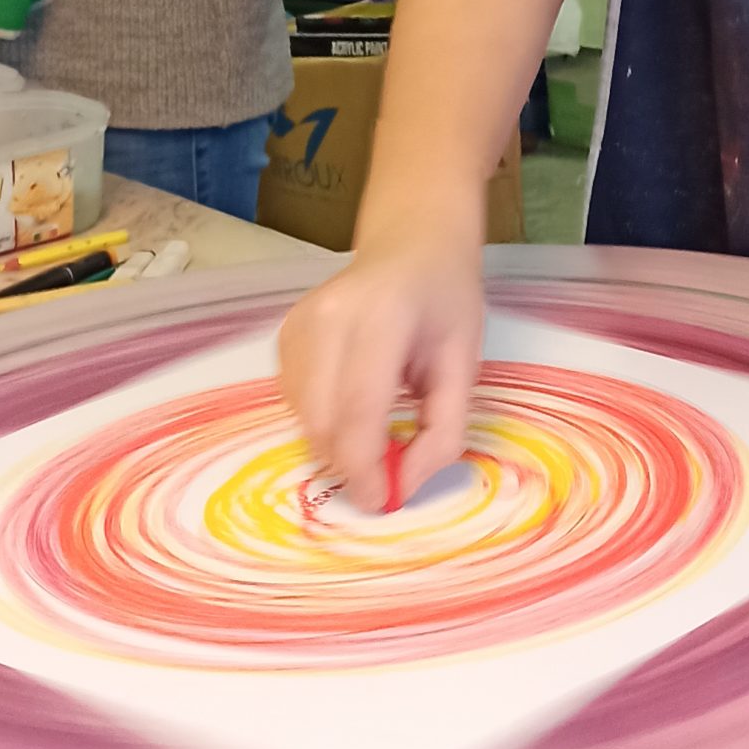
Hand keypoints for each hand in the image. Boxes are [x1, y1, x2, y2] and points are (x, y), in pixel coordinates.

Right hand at [278, 242, 483, 514]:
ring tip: (375, 429)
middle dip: (348, 464)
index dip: (364, 468)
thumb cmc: (446, 304)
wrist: (412, 247)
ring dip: (335, 445)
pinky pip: (293, 401)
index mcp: (383, 317)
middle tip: (382, 478)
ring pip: (302, 417)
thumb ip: (440, 434)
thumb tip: (400, 489)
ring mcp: (298, 323)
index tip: (381, 501)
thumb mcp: (464, 367)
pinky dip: (322, 421)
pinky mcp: (284, 334)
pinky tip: (352, 403)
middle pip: (321, 420)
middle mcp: (329, 317)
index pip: (359, 409)